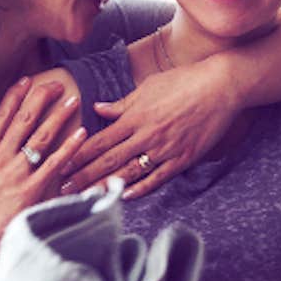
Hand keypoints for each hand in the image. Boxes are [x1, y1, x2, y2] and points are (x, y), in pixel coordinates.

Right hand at [0, 77, 84, 280]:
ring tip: (73, 101)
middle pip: (24, 118)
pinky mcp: (30, 190)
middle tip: (57, 84)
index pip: (1, 115)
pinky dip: (69, 147)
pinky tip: (81, 134)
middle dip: (42, 97)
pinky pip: (54, 163)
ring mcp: (15, 173)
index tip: (28, 80)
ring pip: (41, 136)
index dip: (16, 95)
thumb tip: (4, 137)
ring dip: (59, 115)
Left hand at [60, 59, 237, 199]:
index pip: (98, 141)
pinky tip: (125, 196)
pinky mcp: (183, 158)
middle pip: (108, 160)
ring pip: (129, 172)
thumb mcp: (148, 87)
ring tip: (86, 198)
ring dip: (106, 186)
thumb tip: (97, 108)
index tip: (59, 165)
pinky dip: (141, 188)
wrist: (221, 86)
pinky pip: (158, 177)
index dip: (77, 155)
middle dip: (82, 176)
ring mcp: (165, 148)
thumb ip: (122, 104)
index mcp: (134, 117)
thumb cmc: (183, 82)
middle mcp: (146, 135)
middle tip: (61, 189)